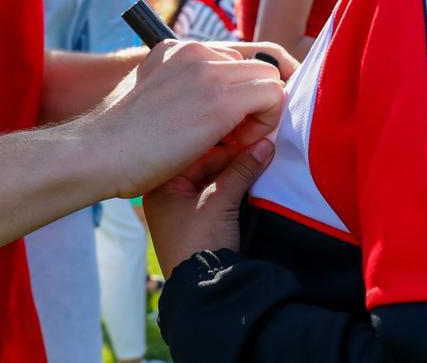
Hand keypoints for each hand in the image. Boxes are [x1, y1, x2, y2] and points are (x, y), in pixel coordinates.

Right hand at [82, 40, 284, 198]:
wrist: (97, 153)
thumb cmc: (117, 140)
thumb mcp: (146, 95)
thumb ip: (175, 87)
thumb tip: (199, 101)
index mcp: (175, 49)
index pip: (229, 61)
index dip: (232, 94)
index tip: (217, 125)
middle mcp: (194, 51)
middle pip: (252, 68)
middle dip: (249, 102)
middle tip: (228, 137)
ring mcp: (209, 73)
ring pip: (269, 80)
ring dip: (259, 113)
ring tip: (231, 142)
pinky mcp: (222, 100)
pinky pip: (274, 96)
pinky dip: (266, 122)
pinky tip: (236, 145)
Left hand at [145, 139, 275, 276]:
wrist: (203, 288)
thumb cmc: (200, 240)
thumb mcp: (220, 201)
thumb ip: (242, 170)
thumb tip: (265, 145)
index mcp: (160, 187)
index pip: (195, 155)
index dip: (225, 146)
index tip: (250, 138)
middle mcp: (166, 198)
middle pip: (203, 168)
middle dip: (232, 160)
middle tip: (259, 149)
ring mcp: (180, 214)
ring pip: (211, 183)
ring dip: (234, 175)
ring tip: (258, 162)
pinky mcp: (195, 227)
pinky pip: (214, 199)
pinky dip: (231, 191)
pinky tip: (250, 182)